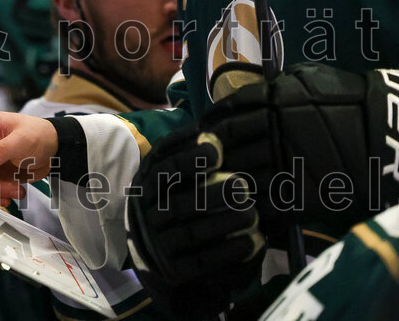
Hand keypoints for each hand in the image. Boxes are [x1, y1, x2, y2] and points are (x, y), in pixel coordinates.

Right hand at [126, 127, 264, 318]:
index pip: (164, 170)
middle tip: (242, 184)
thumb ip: (183, 152)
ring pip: (191, 233)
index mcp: (146, 184)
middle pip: (180, 203)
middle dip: (213, 193)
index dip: (189, 159)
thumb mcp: (167, 172)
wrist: (153, 249)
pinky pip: (201, 262)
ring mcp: (158, 244)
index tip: (217, 149)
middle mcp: (148, 214)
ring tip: (252, 213)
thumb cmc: (170, 197)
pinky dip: (227, 252)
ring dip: (224, 223)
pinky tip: (252, 242)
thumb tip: (210, 128)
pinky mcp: (173, 270)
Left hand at [201, 64, 398, 233]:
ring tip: (213, 189)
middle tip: (197, 165)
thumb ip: (272, 88)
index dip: (210, 126)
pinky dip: (248, 208)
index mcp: (272, 100)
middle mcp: (273, 130)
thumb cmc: (347, 99)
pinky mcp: (301, 195)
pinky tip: (241, 208)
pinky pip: (263, 206)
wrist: (390, 132)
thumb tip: (239, 99)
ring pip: (238, 177)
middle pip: (225, 147)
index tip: (202, 133)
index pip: (225, 114)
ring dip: (222, 184)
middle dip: (209, 157)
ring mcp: (286, 164)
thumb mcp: (306, 79)